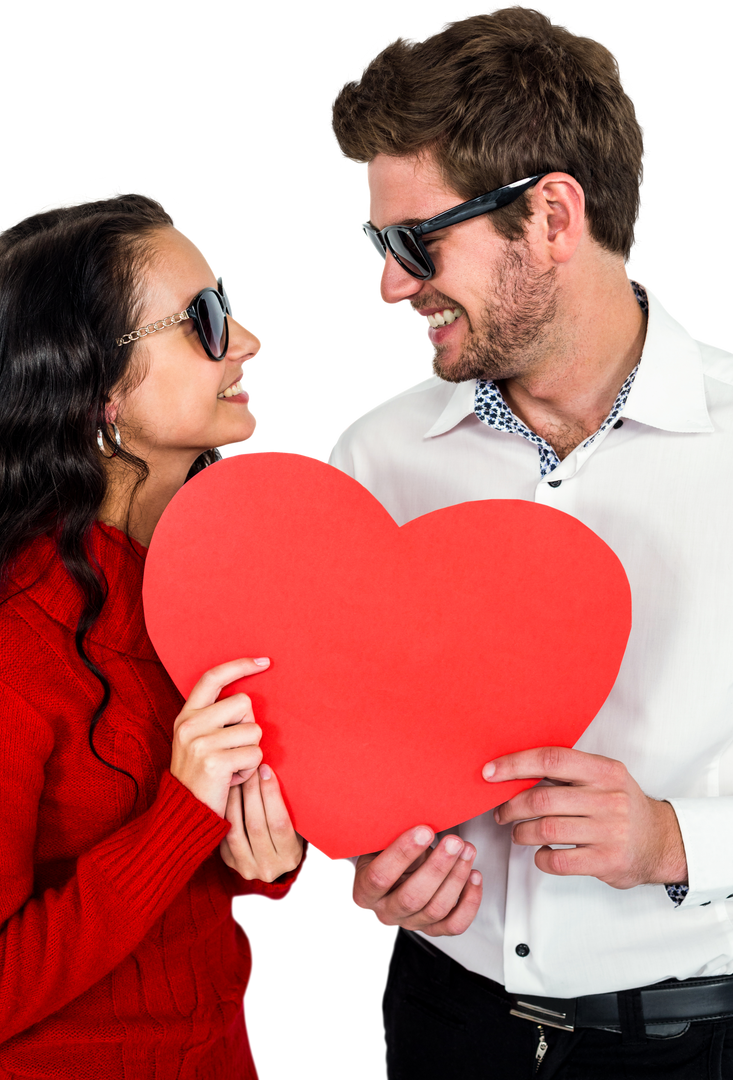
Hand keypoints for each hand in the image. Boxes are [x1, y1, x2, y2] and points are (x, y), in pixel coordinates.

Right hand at [170, 657, 269, 819]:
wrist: (183, 814)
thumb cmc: (201, 777)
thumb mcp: (198, 741)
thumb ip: (215, 718)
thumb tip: (248, 699)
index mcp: (186, 715)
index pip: (212, 678)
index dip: (239, 666)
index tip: (264, 662)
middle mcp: (190, 724)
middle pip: (244, 703)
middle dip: (248, 726)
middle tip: (232, 749)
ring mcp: (201, 742)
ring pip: (254, 731)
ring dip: (251, 751)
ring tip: (231, 767)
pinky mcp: (215, 762)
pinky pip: (255, 755)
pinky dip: (250, 770)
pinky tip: (233, 779)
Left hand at [219, 764, 304, 882]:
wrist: (272, 862)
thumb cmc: (287, 835)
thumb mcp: (295, 826)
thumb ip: (287, 807)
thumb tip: (271, 773)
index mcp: (290, 856)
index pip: (279, 822)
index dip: (271, 794)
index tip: (266, 770)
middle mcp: (268, 867)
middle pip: (256, 825)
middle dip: (252, 792)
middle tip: (249, 769)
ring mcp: (247, 868)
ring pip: (236, 830)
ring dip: (235, 800)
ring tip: (236, 779)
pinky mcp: (231, 864)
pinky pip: (224, 836)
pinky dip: (225, 813)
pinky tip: (227, 795)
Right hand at [350, 826, 482, 935]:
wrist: (387, 883)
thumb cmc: (383, 859)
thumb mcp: (378, 846)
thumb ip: (389, 835)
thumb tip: (410, 809)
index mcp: (365, 890)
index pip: (380, 876)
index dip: (403, 853)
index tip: (424, 831)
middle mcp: (386, 911)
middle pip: (413, 897)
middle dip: (438, 867)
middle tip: (453, 842)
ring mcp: (410, 922)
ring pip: (436, 909)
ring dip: (456, 878)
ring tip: (467, 851)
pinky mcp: (432, 929)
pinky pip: (454, 924)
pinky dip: (469, 901)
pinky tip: (473, 877)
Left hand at [485, 746, 687, 888]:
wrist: (661, 842)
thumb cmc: (620, 806)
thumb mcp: (604, 778)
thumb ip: (568, 772)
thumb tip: (514, 770)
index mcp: (605, 770)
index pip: (552, 759)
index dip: (515, 764)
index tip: (490, 773)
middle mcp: (609, 798)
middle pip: (542, 798)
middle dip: (511, 806)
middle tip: (502, 812)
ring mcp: (610, 831)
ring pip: (545, 829)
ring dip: (522, 832)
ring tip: (518, 833)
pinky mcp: (607, 861)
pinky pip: (557, 860)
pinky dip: (540, 857)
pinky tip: (542, 851)